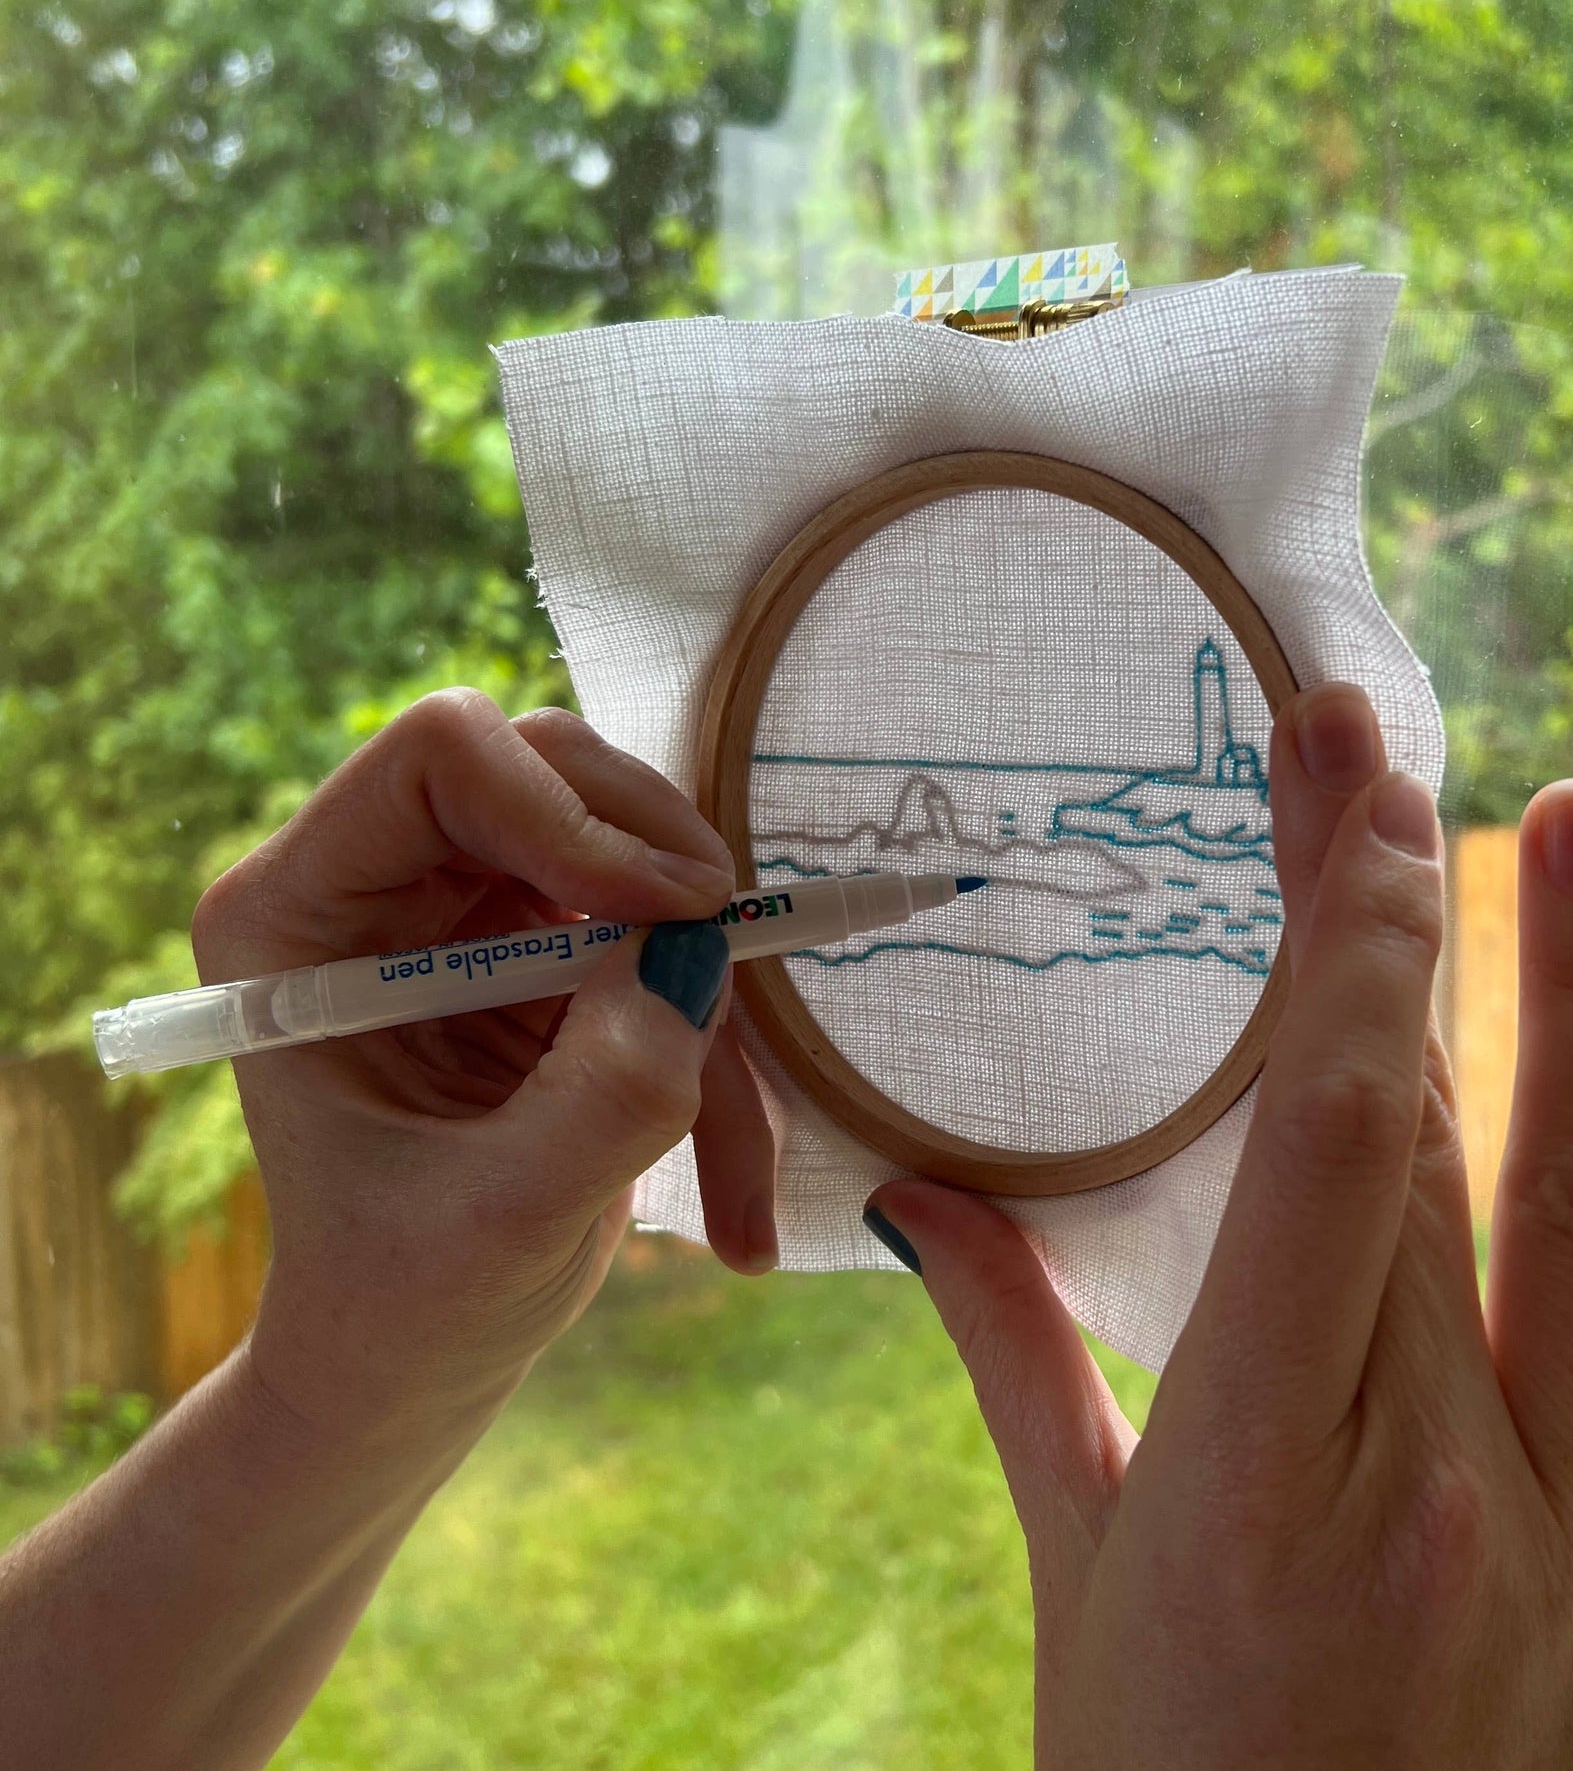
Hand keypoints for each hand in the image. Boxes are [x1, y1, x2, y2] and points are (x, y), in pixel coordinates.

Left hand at [192, 690, 779, 1443]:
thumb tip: (694, 962)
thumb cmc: (408, 1302)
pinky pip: (676, 929)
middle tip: (723, 962)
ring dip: (708, 972)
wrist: (415, 1356)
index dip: (564, 811)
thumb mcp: (505, 1221)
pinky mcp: (554, 945)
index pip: (440, 755)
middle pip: (552, 762)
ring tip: (731, 1143)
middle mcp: (383, 882)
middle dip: (657, 859)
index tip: (662, 912)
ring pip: (636, 838)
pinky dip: (721, 1039)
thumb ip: (605, 1096)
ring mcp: (475, 907)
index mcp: (301, 916)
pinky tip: (732, 1192)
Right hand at [866, 684, 1572, 1769]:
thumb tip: (929, 1200)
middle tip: (1388, 755)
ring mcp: (1570, 1545)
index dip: (1336, 941)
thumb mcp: (1079, 1578)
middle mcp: (1426, 1483)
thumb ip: (1019, 1361)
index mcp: (1247, 1471)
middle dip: (1400, 922)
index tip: (1340, 790)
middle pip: (1421, 1138)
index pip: (1316, 1140)